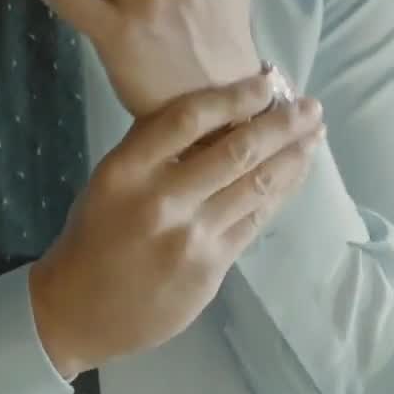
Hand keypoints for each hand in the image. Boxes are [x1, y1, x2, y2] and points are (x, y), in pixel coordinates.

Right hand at [28, 71, 324, 378]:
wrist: (78, 311)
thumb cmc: (95, 236)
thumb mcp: (110, 180)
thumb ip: (154, 149)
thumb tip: (216, 111)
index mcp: (127, 169)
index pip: (189, 118)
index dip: (235, 96)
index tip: (267, 81)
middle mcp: (161, 200)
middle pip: (236, 151)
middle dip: (282, 124)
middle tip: (312, 107)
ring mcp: (190, 236)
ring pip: (256, 186)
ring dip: (293, 157)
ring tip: (314, 136)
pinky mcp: (211, 267)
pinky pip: (255, 220)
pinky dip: (280, 193)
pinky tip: (295, 174)